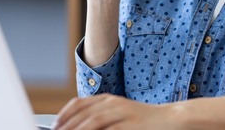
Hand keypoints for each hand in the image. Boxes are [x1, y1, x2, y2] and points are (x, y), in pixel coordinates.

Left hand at [52, 94, 178, 129]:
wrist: (170, 119)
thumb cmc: (143, 120)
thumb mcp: (119, 114)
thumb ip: (100, 118)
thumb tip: (79, 126)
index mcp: (108, 99)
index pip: (79, 104)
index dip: (64, 114)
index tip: (54, 126)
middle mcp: (113, 104)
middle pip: (84, 113)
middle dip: (67, 125)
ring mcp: (123, 113)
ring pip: (94, 121)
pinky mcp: (131, 125)